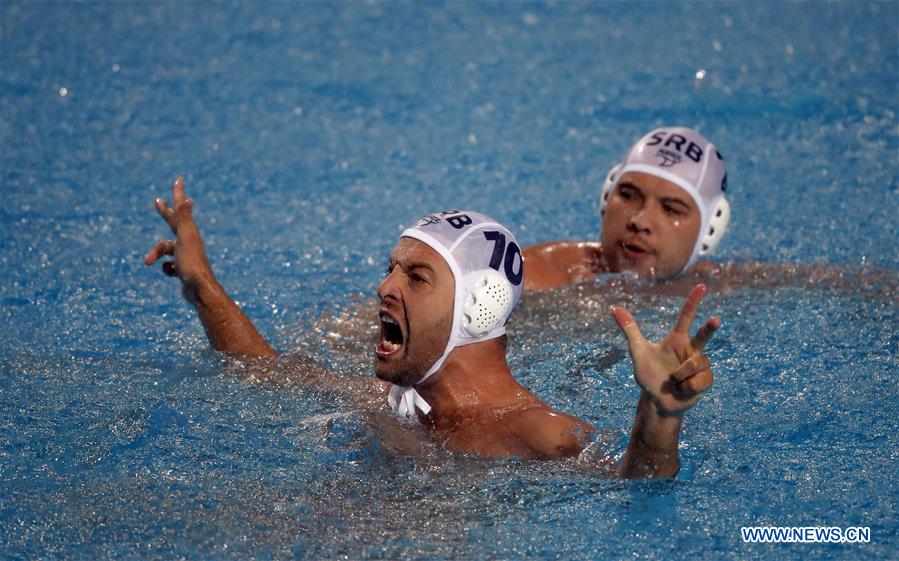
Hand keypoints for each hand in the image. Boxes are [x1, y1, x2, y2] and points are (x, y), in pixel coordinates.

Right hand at [143, 177, 214, 301]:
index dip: (177, 194)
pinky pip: (169, 265)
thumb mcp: (185, 239)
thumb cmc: (191, 263)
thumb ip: (184, 219)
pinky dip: (166, 268)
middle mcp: (189, 241)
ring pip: (166, 249)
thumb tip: (188, 199)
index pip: (181, 208)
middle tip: (158, 202)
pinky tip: (171, 273)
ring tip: (147, 262)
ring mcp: (187, 254)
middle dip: (165, 213)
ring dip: (155, 254)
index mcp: (189, 232)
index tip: (179, 180)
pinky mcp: (184, 268)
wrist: (199, 290)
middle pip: (174, 223)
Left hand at [611, 284, 719, 416]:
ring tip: (673, 381)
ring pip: (696, 364)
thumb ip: (629, 329)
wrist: (656, 401)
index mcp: (677, 339)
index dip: (694, 301)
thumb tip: (614, 308)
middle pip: (704, 335)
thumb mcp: (637, 351)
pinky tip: (682, 390)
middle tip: (715, 320)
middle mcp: (691, 349)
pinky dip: (686, 387)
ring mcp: (700, 365)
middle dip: (710, 328)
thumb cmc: (648, 374)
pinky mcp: (705, 380)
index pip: (686, 317)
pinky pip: (700, 380)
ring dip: (680, 375)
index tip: (702, 287)